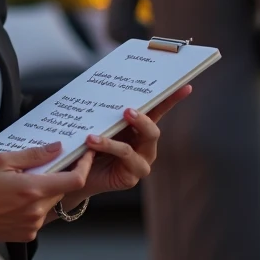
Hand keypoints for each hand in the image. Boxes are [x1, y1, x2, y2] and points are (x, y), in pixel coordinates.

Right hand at [0, 142, 91, 244]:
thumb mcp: (1, 162)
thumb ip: (32, 155)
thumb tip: (56, 148)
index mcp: (34, 189)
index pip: (75, 180)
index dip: (84, 166)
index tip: (85, 155)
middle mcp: (38, 210)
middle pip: (62, 190)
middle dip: (58, 177)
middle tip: (43, 167)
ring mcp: (34, 225)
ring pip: (51, 203)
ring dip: (44, 192)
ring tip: (22, 185)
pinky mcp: (28, 235)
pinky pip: (40, 216)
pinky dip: (35, 206)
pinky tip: (15, 201)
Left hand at [75, 84, 192, 197]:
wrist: (74, 174)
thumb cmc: (87, 145)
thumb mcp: (96, 124)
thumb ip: (104, 111)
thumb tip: (102, 82)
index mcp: (140, 129)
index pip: (158, 111)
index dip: (171, 99)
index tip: (185, 86)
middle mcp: (145, 145)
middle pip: (153, 129)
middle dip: (142, 119)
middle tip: (127, 111)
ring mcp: (141, 162)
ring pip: (138, 145)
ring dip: (115, 139)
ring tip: (93, 136)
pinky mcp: (131, 177)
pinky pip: (124, 158)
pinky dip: (107, 148)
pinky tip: (91, 142)